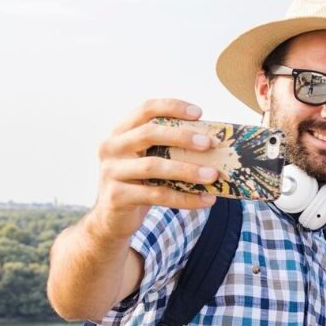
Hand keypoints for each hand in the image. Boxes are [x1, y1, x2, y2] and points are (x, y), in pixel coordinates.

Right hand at [88, 99, 218, 241]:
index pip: (145, 109)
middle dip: (182, 136)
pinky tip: (206, 199)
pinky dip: (185, 198)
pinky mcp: (117, 196)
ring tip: (212, 175)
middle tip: (208, 143)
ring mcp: (111, 172)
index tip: (199, 113)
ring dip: (187, 170)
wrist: (113, 218)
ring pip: (153, 166)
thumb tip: (214, 143)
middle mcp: (112, 147)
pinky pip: (157, 195)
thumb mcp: (149, 159)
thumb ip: (169, 148)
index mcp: (121, 132)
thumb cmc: (140, 183)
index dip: (172, 107)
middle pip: (148, 133)